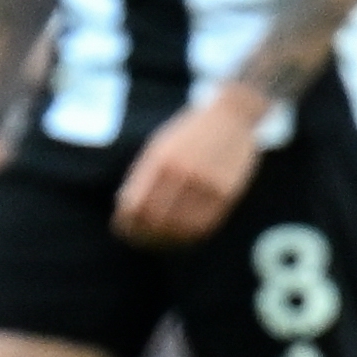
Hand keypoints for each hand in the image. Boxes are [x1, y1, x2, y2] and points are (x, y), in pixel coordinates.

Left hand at [112, 85, 266, 247]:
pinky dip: (189, 236)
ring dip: (166, 239)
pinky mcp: (226, 193)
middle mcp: (183, 172)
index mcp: (161, 159)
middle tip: (140, 239)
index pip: (135, 205)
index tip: (124, 228)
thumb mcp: (161, 144)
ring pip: (179, 228)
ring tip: (160, 240)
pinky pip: (203, 225)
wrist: (232, 116)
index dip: (126, 223)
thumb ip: (143, 174)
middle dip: (143, 234)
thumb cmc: (190, 132)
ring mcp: (206, 184)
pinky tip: (182, 233)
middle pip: (155, 220)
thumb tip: (126, 208)